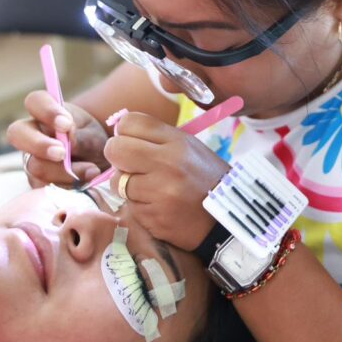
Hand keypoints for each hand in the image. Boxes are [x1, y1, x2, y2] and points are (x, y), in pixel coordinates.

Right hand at [6, 90, 108, 187]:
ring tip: (91, 170)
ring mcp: (31, 159)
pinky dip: (66, 186)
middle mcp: (32, 134)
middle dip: (39, 145)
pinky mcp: (36, 182)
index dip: (47, 111)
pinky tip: (84, 182)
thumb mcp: (93, 135)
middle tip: (62, 153)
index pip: (35, 102)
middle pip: (17, 133)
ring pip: (34, 166)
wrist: (97, 163)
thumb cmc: (92, 141)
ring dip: (62, 171)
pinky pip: (43, 187)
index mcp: (46, 113)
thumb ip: (82, 137)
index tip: (67, 124)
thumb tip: (69, 143)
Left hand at [104, 112, 228, 250]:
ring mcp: (160, 192)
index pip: (130, 122)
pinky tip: (158, 206)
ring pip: (117, 181)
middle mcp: (167, 163)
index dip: (123, 133)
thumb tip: (119, 133)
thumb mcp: (189, 148)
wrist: (226, 219)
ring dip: (127, 186)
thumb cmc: (204, 179)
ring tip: (150, 189)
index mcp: (178, 141)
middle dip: (116, 157)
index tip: (130, 142)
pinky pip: (129, 205)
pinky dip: (138, 206)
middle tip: (129, 165)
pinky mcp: (153, 217)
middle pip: (115, 149)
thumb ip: (157, 139)